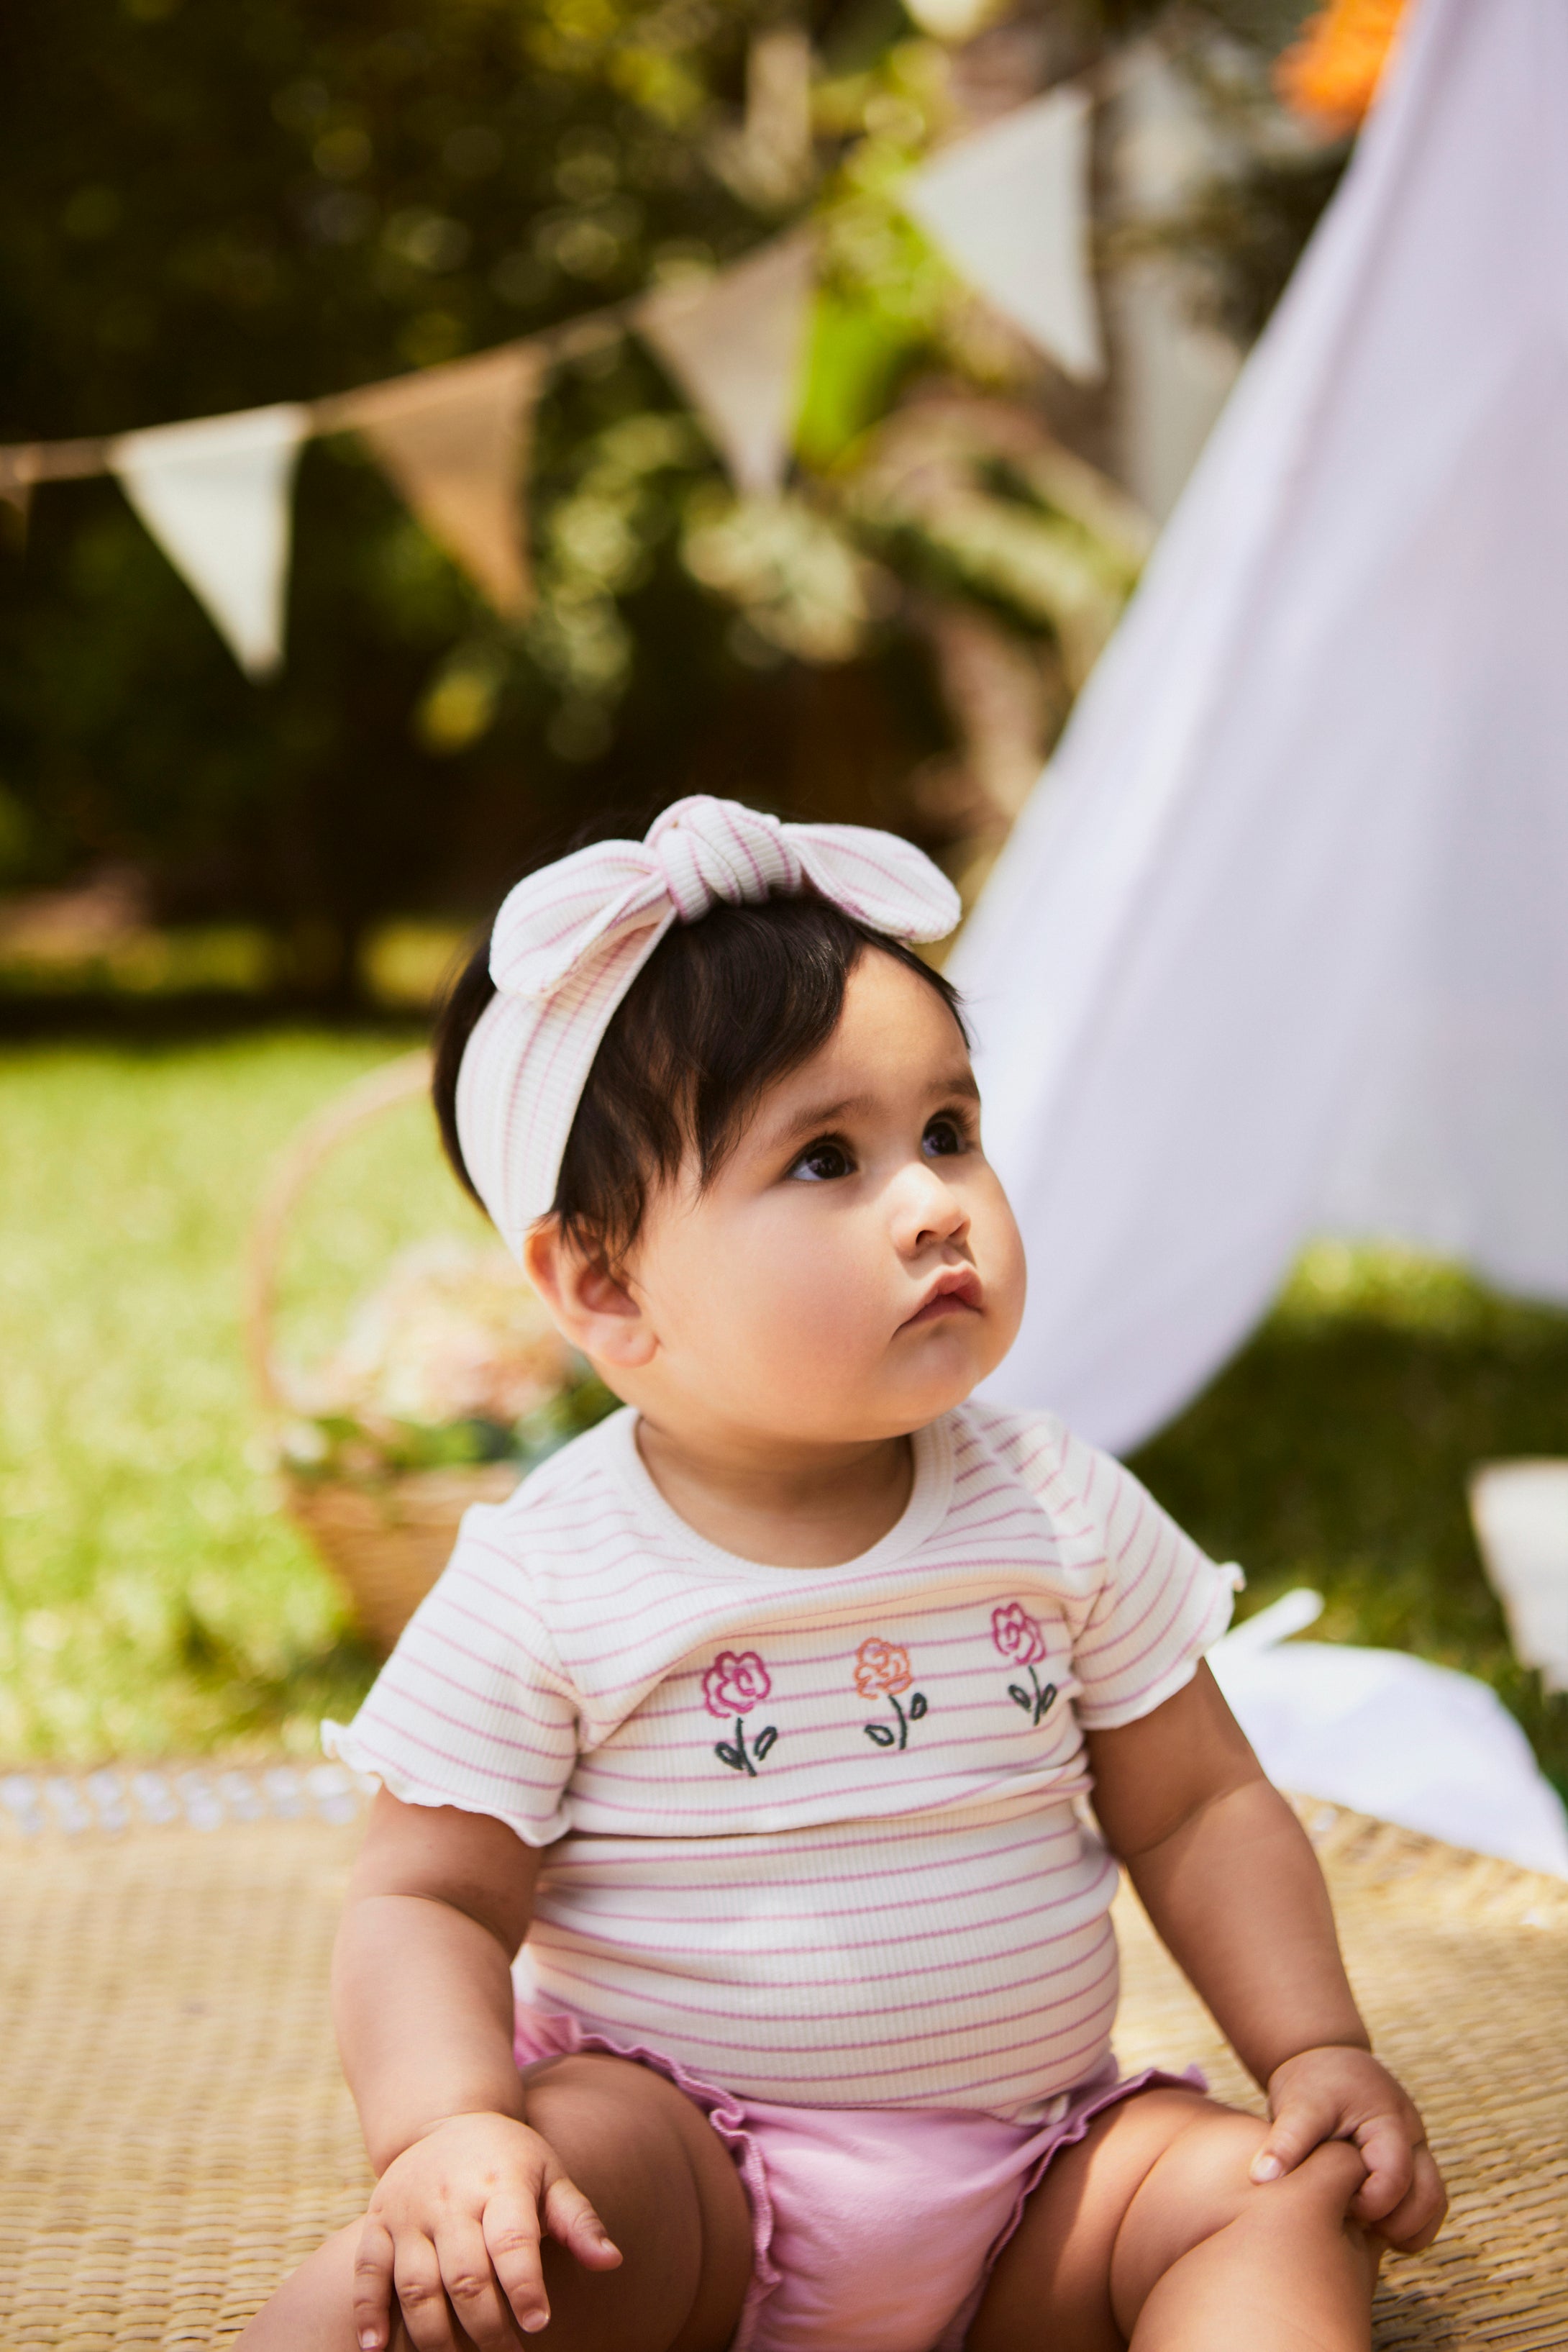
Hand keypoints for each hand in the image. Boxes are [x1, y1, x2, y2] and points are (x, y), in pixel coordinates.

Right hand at [353, 2109, 621, 2349]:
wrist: (446, 2120)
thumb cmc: (510, 2160)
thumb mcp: (550, 2175)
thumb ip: (579, 2220)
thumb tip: (611, 2262)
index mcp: (500, 2182)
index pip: (512, 2240)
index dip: (524, 2287)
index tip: (538, 2325)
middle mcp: (450, 2197)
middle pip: (464, 2276)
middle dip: (486, 2328)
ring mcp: (409, 2211)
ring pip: (416, 2284)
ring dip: (434, 2336)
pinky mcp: (377, 2223)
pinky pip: (367, 2272)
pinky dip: (368, 2313)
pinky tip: (376, 2350)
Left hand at [1252, 2045, 1445, 2250]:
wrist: (1325, 2059)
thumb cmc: (1311, 2082)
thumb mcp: (1297, 2104)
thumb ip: (1285, 2141)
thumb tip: (1261, 2179)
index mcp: (1388, 2120)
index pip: (1396, 2177)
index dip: (1369, 2203)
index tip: (1338, 2201)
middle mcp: (1412, 2136)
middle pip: (1429, 2197)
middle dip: (1395, 2223)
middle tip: (1354, 2222)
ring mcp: (1417, 2150)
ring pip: (1435, 2204)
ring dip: (1407, 2228)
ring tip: (1366, 2228)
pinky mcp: (1413, 2163)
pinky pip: (1428, 2204)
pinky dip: (1408, 2223)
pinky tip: (1373, 2224)